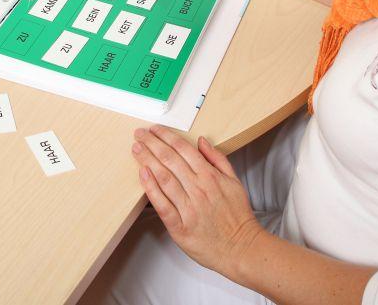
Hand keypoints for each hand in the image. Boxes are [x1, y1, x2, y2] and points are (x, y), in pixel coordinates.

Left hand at [133, 125, 264, 276]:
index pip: (184, 149)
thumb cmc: (237, 217)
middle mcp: (198, 189)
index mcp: (210, 177)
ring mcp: (188, 208)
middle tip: (139, 134)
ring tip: (136, 148)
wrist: (241, 249)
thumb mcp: (234, 182)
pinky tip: (142, 175)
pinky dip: (151, 188)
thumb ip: (218, 159)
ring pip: (164, 178)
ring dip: (148, 160)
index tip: (155, 129)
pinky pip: (162, 204)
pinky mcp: (179, 226)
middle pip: (170, 160)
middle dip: (152, 143)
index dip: (167, 136)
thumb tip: (202, 141)